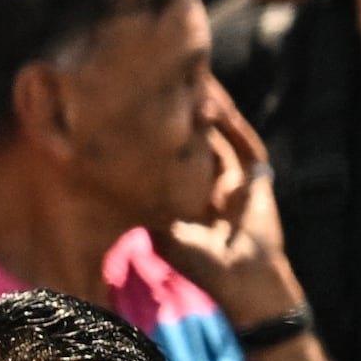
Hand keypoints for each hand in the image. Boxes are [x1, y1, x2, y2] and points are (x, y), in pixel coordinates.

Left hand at [156, 78, 300, 310]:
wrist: (242, 279)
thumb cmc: (198, 262)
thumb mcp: (162, 230)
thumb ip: (144, 209)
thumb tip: (101, 189)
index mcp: (184, 189)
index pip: (167, 149)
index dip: (154, 126)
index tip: (133, 101)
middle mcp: (209, 178)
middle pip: (194, 133)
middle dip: (181, 107)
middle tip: (162, 80)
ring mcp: (234, 175)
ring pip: (220, 132)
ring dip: (207, 108)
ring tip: (189, 84)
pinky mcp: (258, 177)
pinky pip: (244, 144)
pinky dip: (231, 125)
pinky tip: (213, 106)